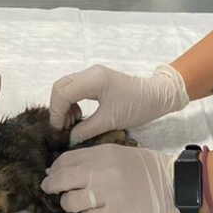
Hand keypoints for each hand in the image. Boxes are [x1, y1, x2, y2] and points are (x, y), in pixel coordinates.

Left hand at [41, 141, 182, 212]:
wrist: (173, 185)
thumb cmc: (145, 168)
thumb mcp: (118, 153)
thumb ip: (92, 159)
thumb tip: (59, 169)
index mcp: (102, 153)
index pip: (65, 160)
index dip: (54, 170)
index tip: (52, 177)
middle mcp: (101, 171)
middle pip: (61, 180)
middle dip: (51, 188)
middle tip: (51, 192)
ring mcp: (107, 194)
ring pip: (69, 202)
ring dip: (71, 205)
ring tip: (81, 206)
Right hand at [49, 63, 188, 144]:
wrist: (156, 96)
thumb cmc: (136, 107)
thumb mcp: (110, 121)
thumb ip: (86, 130)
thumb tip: (68, 139)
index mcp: (93, 80)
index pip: (63, 93)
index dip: (57, 113)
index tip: (58, 130)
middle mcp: (89, 73)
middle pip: (60, 86)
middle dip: (57, 107)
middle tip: (61, 127)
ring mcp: (92, 74)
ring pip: (66, 86)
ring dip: (63, 105)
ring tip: (70, 123)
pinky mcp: (95, 80)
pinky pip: (75, 88)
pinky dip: (71, 102)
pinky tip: (78, 116)